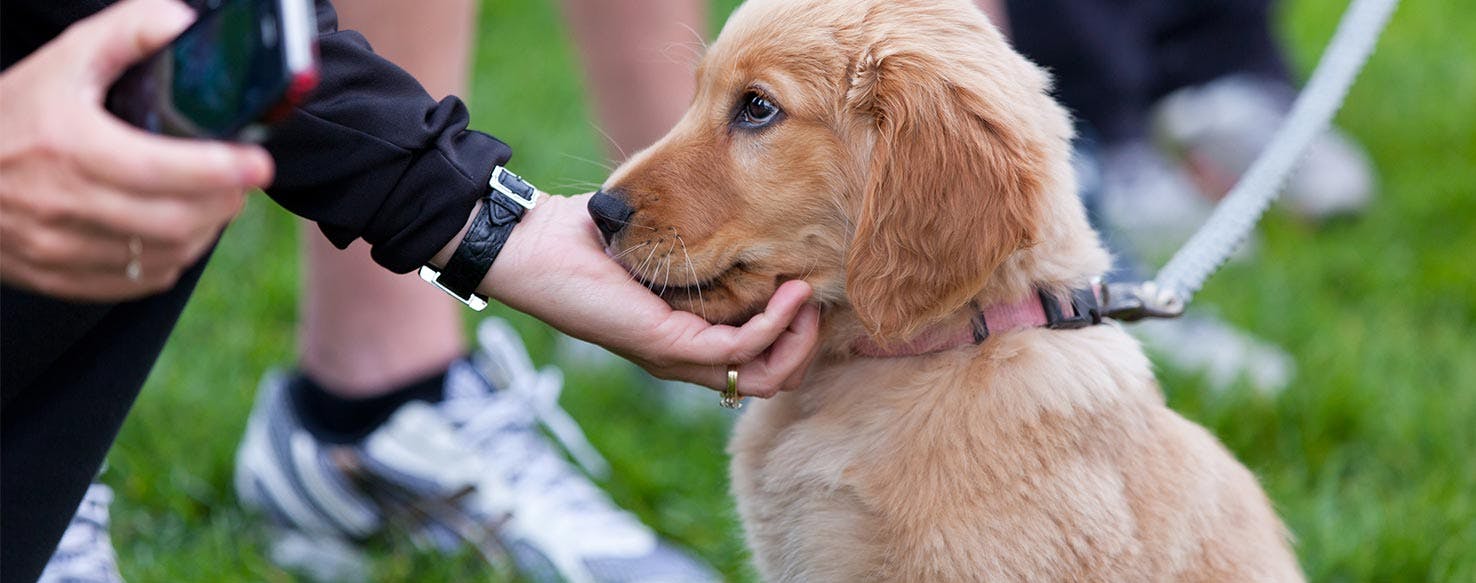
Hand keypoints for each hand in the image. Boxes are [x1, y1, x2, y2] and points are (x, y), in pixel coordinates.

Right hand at [0, 0, 273, 300]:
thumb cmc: (10, 118)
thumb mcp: (59, 64)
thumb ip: (122, 35)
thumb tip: (180, 23)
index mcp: (67, 147)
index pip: (157, 168)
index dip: (218, 169)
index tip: (257, 163)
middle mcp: (64, 204)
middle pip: (174, 220)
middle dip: (224, 200)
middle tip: (241, 179)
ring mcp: (62, 248)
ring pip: (164, 254)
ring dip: (205, 228)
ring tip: (216, 199)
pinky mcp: (63, 278)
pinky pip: (140, 280)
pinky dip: (174, 256)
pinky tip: (180, 229)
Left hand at [483, 194, 821, 397]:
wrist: (537, 246)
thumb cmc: (589, 238)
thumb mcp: (660, 242)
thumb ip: (701, 244)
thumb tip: (742, 215)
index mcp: (686, 340)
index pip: (760, 362)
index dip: (795, 334)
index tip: (812, 290)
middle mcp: (686, 358)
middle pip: (773, 379)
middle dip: (808, 343)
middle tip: (818, 298)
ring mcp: (679, 357)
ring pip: (766, 376)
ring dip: (799, 337)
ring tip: (809, 294)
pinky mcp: (669, 345)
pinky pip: (743, 348)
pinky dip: (776, 322)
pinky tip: (789, 291)